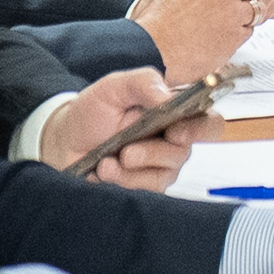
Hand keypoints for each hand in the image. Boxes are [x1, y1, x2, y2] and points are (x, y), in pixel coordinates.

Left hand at [45, 70, 198, 187]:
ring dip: (132, 170)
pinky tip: (104, 171)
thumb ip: (143, 83)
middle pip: (185, 152)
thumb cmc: (93, 111)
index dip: (201, 130)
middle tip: (129, 152)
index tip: (176, 132)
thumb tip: (168, 97)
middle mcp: (173, 141)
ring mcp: (160, 166)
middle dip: (155, 154)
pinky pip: (146, 190)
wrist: (64, 141)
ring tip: (107, 162)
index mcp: (175, 113)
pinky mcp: (145, 186)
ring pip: (164, 174)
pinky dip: (122, 182)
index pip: (209, 123)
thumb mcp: (114, 86)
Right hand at [132, 0, 272, 78]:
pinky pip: (248, 30)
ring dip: (245, 17)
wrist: (151, 47)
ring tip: (223, 24)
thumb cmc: (162, 21)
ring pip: (257, 8)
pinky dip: (238, 35)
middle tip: (239, 7)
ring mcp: (232, 9)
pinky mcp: (235, 32)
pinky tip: (218, 37)